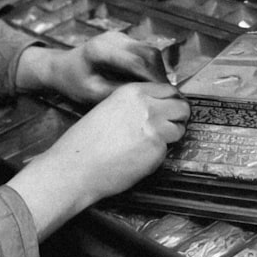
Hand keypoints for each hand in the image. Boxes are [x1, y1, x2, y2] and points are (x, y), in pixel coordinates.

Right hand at [6, 81, 188, 235]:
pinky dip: (158, 155)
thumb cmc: (85, 142)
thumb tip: (156, 107)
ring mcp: (154, 128)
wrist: (75, 167)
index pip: (168, 89)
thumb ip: (134, 104)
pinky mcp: (157, 150)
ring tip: (153, 144)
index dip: (172, 101)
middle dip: (179, 117)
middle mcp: (146, 106)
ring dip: (172, 136)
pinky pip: (167, 150)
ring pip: (180, 129)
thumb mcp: (108, 108)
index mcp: (132, 92)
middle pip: (181, 106)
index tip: (171, 109)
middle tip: (171, 126)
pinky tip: (139, 158)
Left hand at [19, 30, 167, 104]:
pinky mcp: (124, 39)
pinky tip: (153, 82)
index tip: (164, 95)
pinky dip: (152, 66)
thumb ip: (117, 92)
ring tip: (162, 89)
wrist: (61, 67)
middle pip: (147, 52)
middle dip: (160, 74)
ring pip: (150, 50)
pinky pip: (145, 50)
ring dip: (159, 69)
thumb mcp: (92, 93)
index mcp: (101, 50)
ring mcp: (119, 36)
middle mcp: (112, 38)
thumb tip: (146, 96)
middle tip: (169, 94)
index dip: (153, 79)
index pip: (136, 62)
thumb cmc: (73, 82)